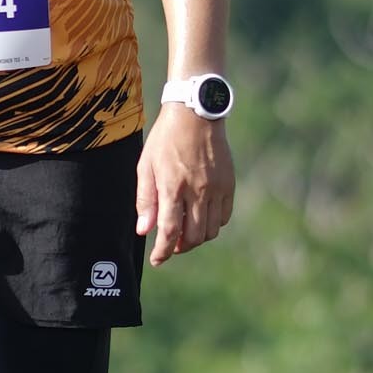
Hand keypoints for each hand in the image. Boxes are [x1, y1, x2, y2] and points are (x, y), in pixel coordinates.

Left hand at [136, 106, 233, 267]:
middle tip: (170, 245)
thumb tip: (144, 231)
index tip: (157, 260)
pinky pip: (224, 216)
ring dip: (196, 238)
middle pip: (193, 237)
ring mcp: (216, 188)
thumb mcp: (146, 165)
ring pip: (210, 231)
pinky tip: (201, 216)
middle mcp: (197, 191)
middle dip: (180, 248)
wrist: (196, 112)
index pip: (169, 232)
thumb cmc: (166, 138)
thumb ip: (145, 200)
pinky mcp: (228, 184)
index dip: (162, 252)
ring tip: (185, 231)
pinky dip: (212, 224)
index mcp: (173, 187)